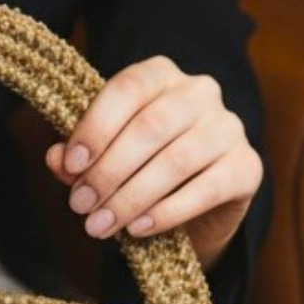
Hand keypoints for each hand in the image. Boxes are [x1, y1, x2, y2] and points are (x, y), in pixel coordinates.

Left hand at [45, 56, 262, 271]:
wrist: (196, 201)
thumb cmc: (140, 165)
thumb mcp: (104, 156)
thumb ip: (79, 156)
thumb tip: (56, 159)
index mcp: (160, 75)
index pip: (128, 88)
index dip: (96, 126)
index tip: (71, 165)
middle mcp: (200, 92)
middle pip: (151, 126)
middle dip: (109, 170)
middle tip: (80, 205)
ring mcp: (229, 127)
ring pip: (177, 160)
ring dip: (132, 197)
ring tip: (101, 224)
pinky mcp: (247, 166)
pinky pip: (207, 189)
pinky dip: (168, 211)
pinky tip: (139, 227)